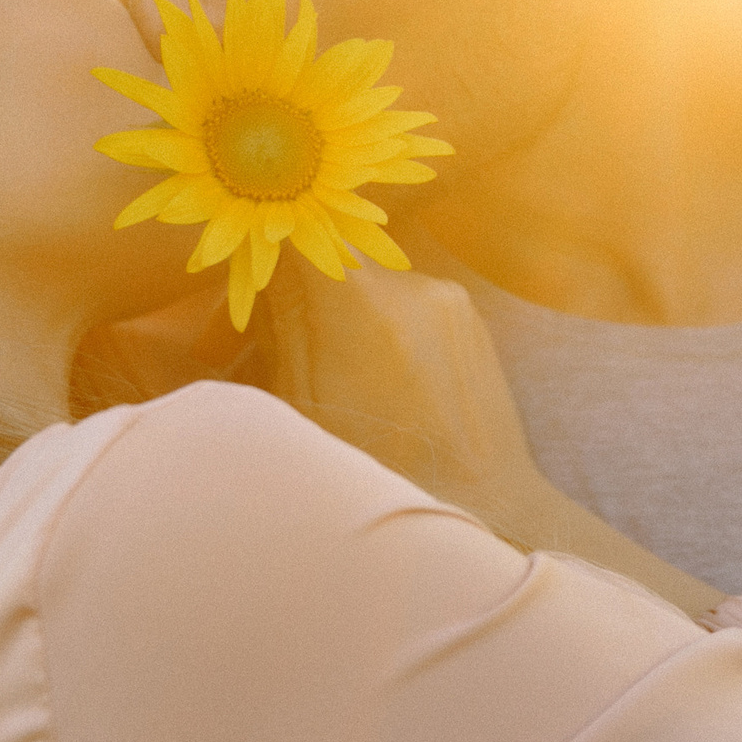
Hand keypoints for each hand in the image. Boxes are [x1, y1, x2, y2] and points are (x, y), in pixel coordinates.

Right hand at [265, 257, 723, 614]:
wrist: (484, 505)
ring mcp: (448, 297)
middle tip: (296, 340)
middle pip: (337, 257)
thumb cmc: (379, 471)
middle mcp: (409, 286)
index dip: (274, 246)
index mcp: (358, 305)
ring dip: (354, 309)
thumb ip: (282, 326)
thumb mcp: (302, 408)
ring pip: (375, 280)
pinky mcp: (471, 313)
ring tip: (355, 376)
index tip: (256, 266)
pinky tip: (393, 381)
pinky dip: (391, 325)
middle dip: (311, 288)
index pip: (301, 236)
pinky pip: (412, 299)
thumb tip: (265, 268)